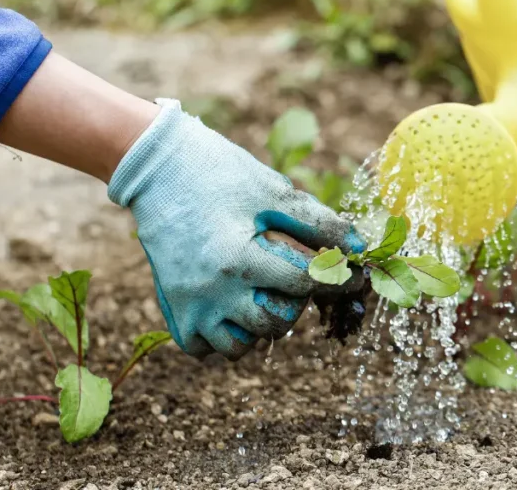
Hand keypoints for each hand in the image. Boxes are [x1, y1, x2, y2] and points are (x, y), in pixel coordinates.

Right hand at [108, 99, 364, 359]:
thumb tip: (360, 248)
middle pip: (276, 323)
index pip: (304, 285)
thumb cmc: (220, 174)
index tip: (351, 274)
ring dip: (261, 326)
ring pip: (240, 346)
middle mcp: (211, 290)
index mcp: (238, 258)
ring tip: (263, 294)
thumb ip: (319, 223)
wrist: (156, 168)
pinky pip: (205, 348)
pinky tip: (235, 309)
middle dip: (295, 303)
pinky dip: (225, 336)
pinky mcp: (172, 309)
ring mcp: (188, 305)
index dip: (336, 278)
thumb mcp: (273, 192)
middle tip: (293, 278)